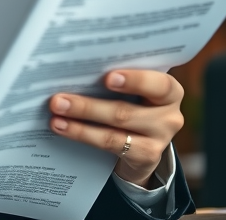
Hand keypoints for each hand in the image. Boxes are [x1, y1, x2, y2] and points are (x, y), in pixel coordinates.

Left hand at [48, 70, 183, 187]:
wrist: (144, 142)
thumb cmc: (133, 100)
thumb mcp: (134, 88)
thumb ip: (116, 77)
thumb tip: (73, 68)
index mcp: (169, 90)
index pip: (159, 84)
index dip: (135, 80)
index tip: (108, 77)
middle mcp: (169, 115)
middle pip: (126, 111)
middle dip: (88, 105)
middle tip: (59, 99)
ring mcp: (159, 139)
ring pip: (114, 130)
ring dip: (80, 122)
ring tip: (56, 112)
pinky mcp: (146, 157)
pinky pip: (110, 145)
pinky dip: (82, 134)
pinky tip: (62, 127)